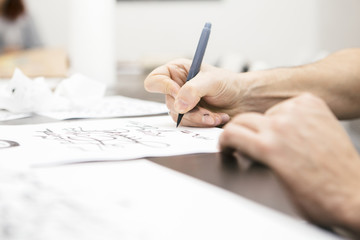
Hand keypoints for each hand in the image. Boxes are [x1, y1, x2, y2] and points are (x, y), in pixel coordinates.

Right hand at [144, 58, 250, 126]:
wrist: (243, 100)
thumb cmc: (228, 84)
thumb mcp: (212, 80)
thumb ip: (193, 90)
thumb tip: (179, 105)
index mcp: (176, 72)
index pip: (155, 80)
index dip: (164, 88)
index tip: (180, 93)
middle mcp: (175, 88)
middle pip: (169, 103)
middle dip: (189, 109)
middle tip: (207, 110)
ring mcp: (182, 105)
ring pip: (178, 118)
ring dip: (199, 118)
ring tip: (215, 115)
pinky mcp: (189, 118)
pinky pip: (188, 126)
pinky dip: (203, 124)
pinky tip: (217, 119)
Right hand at [219, 93, 359, 234]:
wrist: (352, 192)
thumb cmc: (319, 196)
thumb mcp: (274, 180)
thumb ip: (256, 159)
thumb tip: (245, 150)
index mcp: (267, 147)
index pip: (230, 132)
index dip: (224, 141)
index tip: (227, 144)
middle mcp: (281, 125)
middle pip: (243, 119)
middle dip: (240, 132)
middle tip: (245, 141)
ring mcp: (299, 113)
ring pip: (266, 111)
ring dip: (265, 123)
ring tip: (276, 138)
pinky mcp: (314, 106)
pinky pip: (289, 104)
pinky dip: (287, 114)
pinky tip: (293, 127)